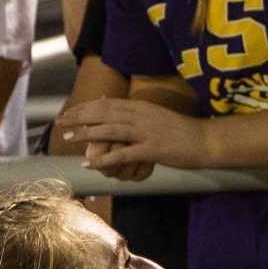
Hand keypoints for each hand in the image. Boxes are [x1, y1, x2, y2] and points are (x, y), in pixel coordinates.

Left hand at [60, 97, 209, 172]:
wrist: (206, 140)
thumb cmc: (182, 132)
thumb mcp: (157, 118)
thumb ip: (138, 116)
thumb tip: (120, 117)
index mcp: (141, 106)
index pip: (107, 104)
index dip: (86, 107)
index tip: (69, 112)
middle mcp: (141, 115)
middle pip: (103, 114)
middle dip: (80, 117)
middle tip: (61, 123)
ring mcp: (146, 132)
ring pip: (110, 130)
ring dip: (87, 135)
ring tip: (69, 140)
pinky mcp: (152, 150)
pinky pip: (123, 154)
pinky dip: (105, 159)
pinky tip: (90, 164)